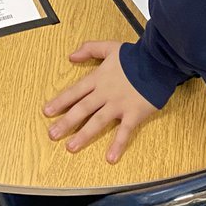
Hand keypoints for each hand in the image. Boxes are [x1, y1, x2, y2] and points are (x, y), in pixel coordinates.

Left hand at [44, 41, 157, 162]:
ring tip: (70, 147)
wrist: (158, 61)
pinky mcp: (134, 113)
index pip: (75, 91)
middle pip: (82, 109)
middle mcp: (105, 93)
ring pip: (97, 121)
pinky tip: (110, 158)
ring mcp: (119, 104)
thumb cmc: (135, 55)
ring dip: (83, 135)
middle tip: (52, 135)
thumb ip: (90, 49)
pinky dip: (117, 145)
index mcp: (99, 78)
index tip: (47, 112)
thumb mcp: (109, 47)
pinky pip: (124, 132)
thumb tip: (71, 56)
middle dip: (66, 122)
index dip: (60, 102)